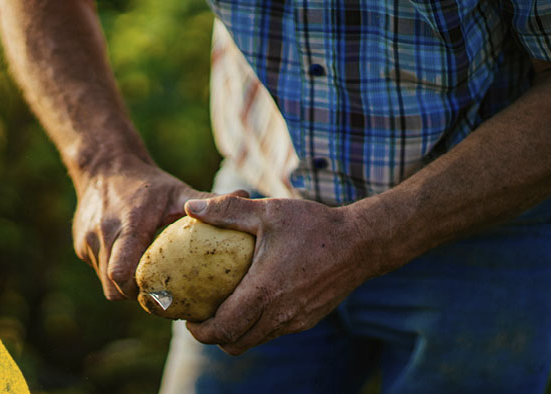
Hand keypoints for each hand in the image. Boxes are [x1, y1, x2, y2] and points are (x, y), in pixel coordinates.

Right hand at [73, 155, 245, 299]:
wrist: (104, 166)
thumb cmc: (149, 184)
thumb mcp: (177, 191)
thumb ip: (208, 201)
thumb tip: (248, 198)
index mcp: (128, 222)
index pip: (122, 271)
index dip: (140, 292)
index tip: (163, 296)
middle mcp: (102, 233)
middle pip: (113, 285)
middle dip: (135, 296)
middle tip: (161, 297)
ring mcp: (87, 240)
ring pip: (104, 281)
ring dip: (125, 285)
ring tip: (150, 281)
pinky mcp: (79, 245)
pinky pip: (99, 270)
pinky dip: (115, 272)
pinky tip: (134, 264)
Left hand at [183, 195, 379, 354]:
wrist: (361, 243)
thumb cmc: (312, 225)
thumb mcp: (268, 211)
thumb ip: (227, 210)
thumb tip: (190, 206)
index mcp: (266, 291)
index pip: (225, 328)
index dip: (201, 330)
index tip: (189, 319)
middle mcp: (281, 314)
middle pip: (236, 343)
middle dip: (213, 336)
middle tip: (201, 316)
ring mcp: (296, 321)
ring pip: (255, 340)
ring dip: (235, 332)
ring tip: (222, 309)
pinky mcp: (307, 320)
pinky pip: (273, 332)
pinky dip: (256, 325)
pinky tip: (251, 300)